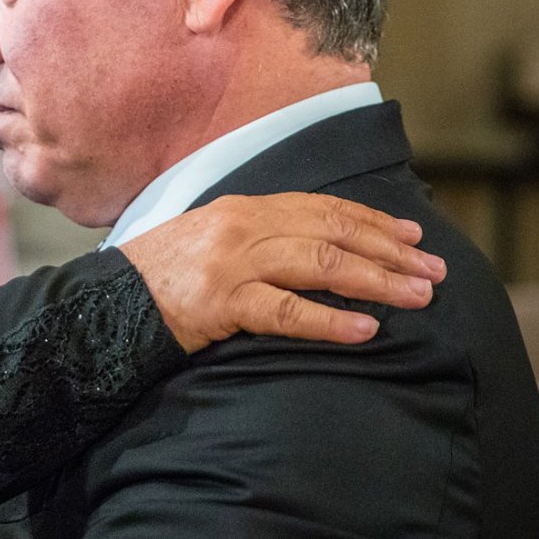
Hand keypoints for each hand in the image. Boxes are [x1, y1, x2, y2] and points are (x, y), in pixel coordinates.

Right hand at [120, 192, 446, 351]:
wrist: (103, 303)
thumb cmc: (160, 277)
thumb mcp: (210, 240)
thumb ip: (257, 237)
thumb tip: (316, 248)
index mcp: (243, 207)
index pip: (323, 209)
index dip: (374, 222)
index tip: (415, 237)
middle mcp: (242, 227)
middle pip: (332, 232)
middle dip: (391, 252)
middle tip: (435, 272)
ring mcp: (231, 263)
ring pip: (320, 264)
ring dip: (376, 281)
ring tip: (418, 297)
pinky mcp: (220, 303)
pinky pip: (285, 312)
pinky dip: (329, 320)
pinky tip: (365, 330)